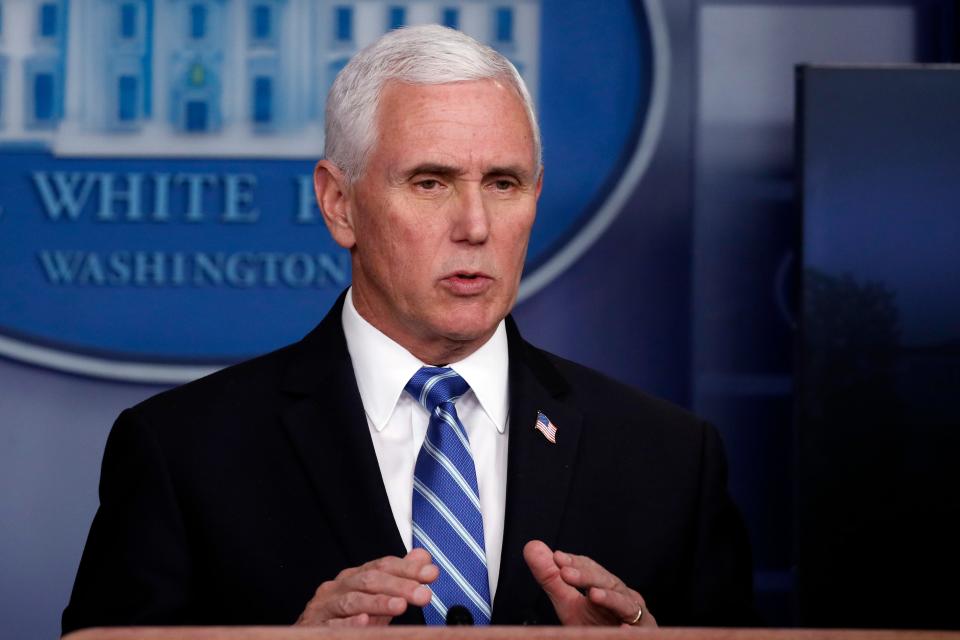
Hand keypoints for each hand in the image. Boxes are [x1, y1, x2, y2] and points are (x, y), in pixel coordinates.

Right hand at [296, 548, 437, 626]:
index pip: (383, 566)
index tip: (432, 574)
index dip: (408, 569)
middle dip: (399, 586)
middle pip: (369, 580)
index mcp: (353, 577)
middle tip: (424, 595)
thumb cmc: (344, 619)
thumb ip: (399, 579)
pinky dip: (348, 623)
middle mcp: (337, 588)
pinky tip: (364, 623)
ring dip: (378, 603)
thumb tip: (424, 557)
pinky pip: (331, 626)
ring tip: (400, 606)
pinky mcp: (313, 628)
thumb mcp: (375, 599)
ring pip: (352, 601)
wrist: (311, 638)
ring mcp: (323, 608)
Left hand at [523, 540, 656, 626]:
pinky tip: (624, 630)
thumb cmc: (594, 626)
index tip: (558, 558)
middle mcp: (623, 598)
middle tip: (566, 573)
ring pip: (625, 604)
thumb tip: (532, 546)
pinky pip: (639, 632)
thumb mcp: (567, 604)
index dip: (576, 564)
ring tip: (594, 595)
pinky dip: (632, 630)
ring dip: (610, 599)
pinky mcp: (645, 634)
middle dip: (587, 576)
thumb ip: (551, 578)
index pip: (592, 570)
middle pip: (608, 582)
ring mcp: (635, 617)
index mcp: (606, 588)